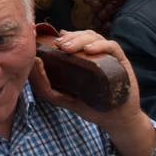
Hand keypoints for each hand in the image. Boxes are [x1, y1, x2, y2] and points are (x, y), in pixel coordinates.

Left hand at [30, 30, 155, 155]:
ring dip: (81, 39)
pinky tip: (89, 50)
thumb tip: (33, 64)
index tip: (50, 41)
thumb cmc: (89, 106)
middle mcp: (95, 52)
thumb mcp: (62, 98)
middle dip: (69, 38)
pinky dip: (100, 45)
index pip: (72, 38)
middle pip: (82, 34)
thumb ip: (45, 87)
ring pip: (95, 37)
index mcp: (82, 56)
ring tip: (69, 48)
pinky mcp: (122, 61)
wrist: (114, 120)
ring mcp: (109, 55)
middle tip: (59, 45)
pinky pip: (111, 47)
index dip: (61, 36)